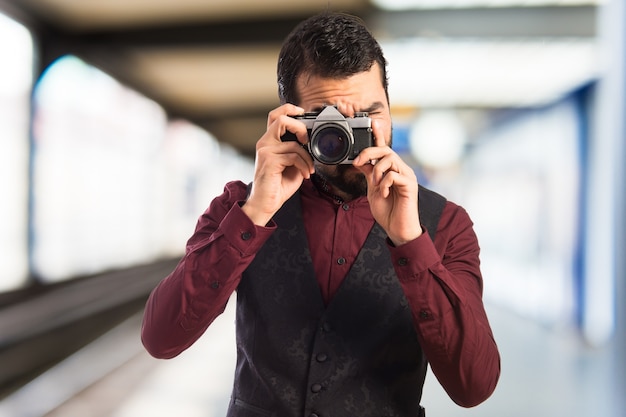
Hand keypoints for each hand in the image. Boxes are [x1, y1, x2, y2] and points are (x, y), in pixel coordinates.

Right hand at [242, 104, 314, 225]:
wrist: (266, 203)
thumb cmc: (278, 184)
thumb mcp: (293, 164)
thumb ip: (298, 150)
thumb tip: (311, 142)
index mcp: (270, 141)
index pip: (275, 116)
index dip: (290, 109)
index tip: (304, 114)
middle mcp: (265, 143)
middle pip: (280, 119)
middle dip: (300, 127)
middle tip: (307, 141)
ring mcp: (265, 151)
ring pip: (293, 143)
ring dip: (307, 157)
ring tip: (309, 169)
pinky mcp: (269, 160)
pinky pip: (293, 156)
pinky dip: (304, 165)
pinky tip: (305, 175)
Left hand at [353, 120, 421, 245]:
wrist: (397, 228)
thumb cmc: (387, 211)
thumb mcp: (373, 189)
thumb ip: (369, 175)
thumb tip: (360, 162)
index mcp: (391, 169)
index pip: (385, 149)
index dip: (379, 135)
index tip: (373, 123)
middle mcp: (401, 169)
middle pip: (386, 150)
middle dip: (369, 152)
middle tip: (358, 163)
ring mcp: (407, 176)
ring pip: (390, 159)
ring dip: (377, 170)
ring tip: (375, 184)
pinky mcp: (410, 185)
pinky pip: (394, 175)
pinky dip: (384, 183)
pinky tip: (384, 193)